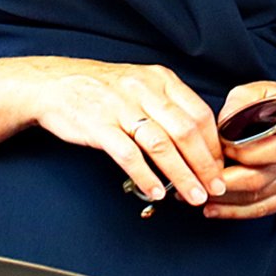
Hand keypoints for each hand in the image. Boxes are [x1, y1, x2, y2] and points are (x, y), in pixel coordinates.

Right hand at [22, 57, 226, 207]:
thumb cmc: (102, 88)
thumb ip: (169, 105)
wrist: (54, 84)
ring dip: (182, 175)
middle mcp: (143, 90)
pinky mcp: (99, 126)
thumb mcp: (141, 83)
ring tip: (194, 196)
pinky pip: (128, 155)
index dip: (214, 145)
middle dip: (205, 164)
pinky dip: (146, 176)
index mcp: (159, 79)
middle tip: (217, 188)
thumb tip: (201, 140)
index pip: (199, 113)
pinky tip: (156, 192)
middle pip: (185, 131)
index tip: (221, 167)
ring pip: (161, 145)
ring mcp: (120, 107)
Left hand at [205, 82, 275, 219]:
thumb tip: (222, 126)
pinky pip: (264, 208)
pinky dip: (237, 212)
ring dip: (225, 201)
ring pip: (257, 196)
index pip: (258, 146)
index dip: (231, 150)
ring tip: (198, 196)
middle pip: (256, 178)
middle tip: (195, 180)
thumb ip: (238, 105)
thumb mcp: (257, 91)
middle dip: (222, 183)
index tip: (210, 150)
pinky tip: (215, 209)